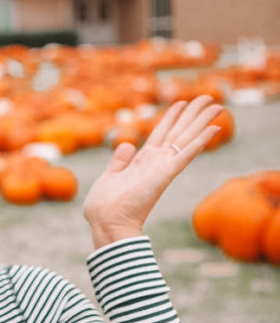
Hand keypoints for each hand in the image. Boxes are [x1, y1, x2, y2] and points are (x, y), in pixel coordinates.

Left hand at [83, 95, 223, 249]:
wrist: (107, 224)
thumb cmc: (104, 207)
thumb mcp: (109, 177)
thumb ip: (119, 161)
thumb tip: (127, 143)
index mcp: (141, 162)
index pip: (160, 134)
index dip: (171, 118)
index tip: (181, 103)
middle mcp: (155, 163)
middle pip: (178, 132)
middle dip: (193, 114)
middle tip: (209, 97)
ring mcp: (162, 168)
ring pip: (186, 138)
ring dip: (202, 121)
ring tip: (218, 104)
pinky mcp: (165, 174)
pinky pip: (186, 154)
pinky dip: (200, 141)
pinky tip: (215, 128)